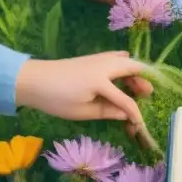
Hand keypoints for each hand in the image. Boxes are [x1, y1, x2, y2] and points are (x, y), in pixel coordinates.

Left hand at [14, 51, 152, 122]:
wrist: (32, 80)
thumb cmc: (56, 99)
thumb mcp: (81, 111)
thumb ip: (106, 111)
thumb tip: (125, 114)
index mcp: (101, 82)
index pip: (125, 99)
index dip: (134, 112)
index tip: (139, 124)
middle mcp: (104, 66)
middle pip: (132, 69)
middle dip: (143, 81)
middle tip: (148, 93)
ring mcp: (98, 59)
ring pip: (125, 60)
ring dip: (135, 71)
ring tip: (138, 85)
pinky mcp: (92, 58)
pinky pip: (116, 57)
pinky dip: (125, 64)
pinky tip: (124, 71)